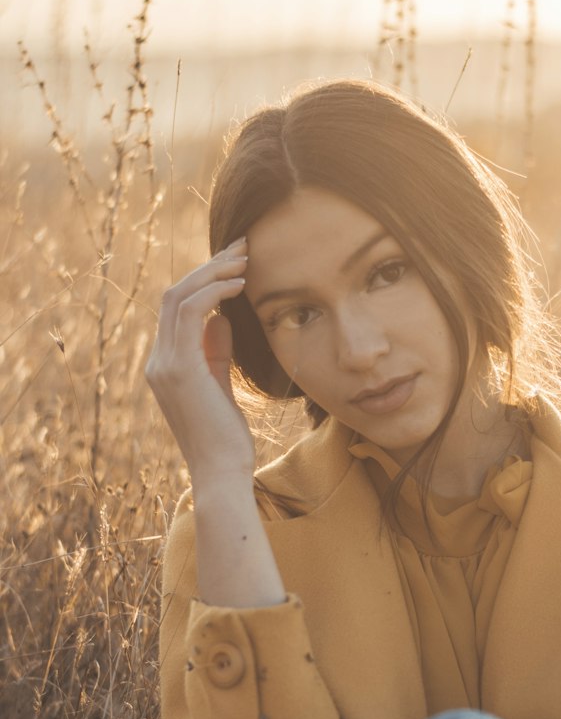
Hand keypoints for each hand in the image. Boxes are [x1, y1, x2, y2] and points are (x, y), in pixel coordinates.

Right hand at [145, 237, 256, 483]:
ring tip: (246, 258)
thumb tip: (222, 320)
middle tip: (243, 246)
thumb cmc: (226, 439)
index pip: (177, 308)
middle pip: (175, 294)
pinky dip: (215, 292)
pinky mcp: (178, 368)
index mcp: (165, 364)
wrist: (221, 473)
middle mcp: (157, 361)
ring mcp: (164, 364)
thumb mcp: (221, 387)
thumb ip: (216, 353)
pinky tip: (240, 284)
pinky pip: (191, 312)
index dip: (205, 280)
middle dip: (209, 265)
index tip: (237, 263)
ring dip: (214, 272)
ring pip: (178, 296)